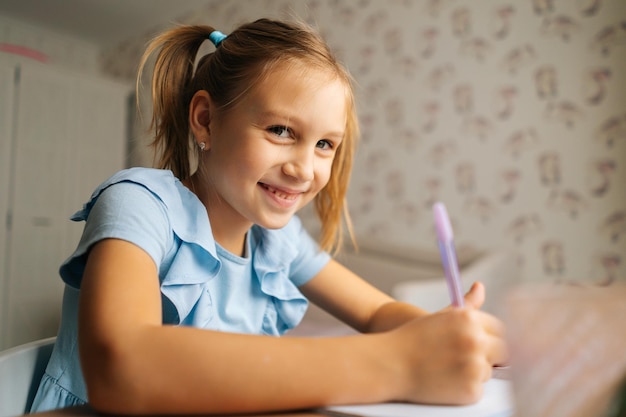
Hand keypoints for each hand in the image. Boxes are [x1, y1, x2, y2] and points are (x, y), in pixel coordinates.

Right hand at [383, 283, 507, 404]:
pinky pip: (478, 389)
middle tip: (464, 357)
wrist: (391, 364)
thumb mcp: (441, 316)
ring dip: (475, 371)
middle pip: (502, 350)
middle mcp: (475, 341)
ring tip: (448, 367)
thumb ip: (467, 304)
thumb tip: (480, 287)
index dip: (489, 337)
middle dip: (488, 354)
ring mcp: (475, 367)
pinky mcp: (471, 390)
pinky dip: (465, 388)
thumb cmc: (413, 338)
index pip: (500, 329)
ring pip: (488, 371)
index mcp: (469, 320)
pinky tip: (446, 380)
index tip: (479, 343)